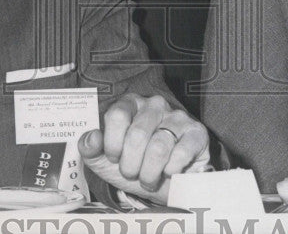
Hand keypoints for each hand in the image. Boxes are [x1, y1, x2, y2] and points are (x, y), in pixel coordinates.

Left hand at [79, 94, 209, 204]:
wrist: (163, 184)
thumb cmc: (133, 166)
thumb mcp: (104, 159)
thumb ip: (90, 147)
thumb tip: (90, 138)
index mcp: (131, 104)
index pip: (117, 115)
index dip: (112, 144)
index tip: (114, 158)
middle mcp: (155, 105)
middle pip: (137, 135)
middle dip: (130, 165)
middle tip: (132, 173)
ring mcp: (178, 117)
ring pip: (158, 147)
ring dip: (149, 173)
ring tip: (148, 178)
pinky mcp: (197, 133)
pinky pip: (181, 153)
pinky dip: (171, 171)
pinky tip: (169, 172)